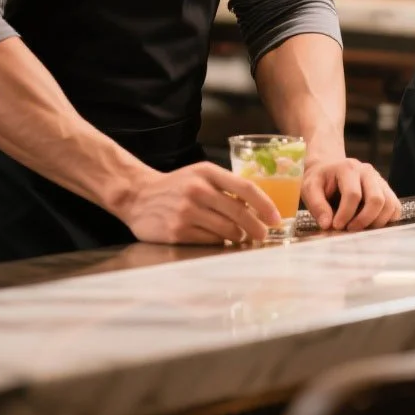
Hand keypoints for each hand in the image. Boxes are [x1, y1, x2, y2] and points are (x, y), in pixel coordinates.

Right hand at [119, 161, 282, 244]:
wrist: (137, 195)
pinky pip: (210, 241)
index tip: (276, 218)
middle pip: (239, 213)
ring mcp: (186, 212)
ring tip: (240, 237)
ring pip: (227, 230)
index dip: (265, 205)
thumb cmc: (176, 186)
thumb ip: (226, 186)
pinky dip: (219, 242)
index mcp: (207, 172)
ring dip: (238, 236)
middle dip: (257, 228)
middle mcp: (198, 190)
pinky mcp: (177, 231)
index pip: (245, 188)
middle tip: (263, 235)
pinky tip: (219, 240)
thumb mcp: (200, 175)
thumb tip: (258, 206)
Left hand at [301, 157, 401, 231]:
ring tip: (360, 228)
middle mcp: (368, 171)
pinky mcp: (386, 190)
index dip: (345, 214)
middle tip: (350, 229)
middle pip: (376, 199)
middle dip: (364, 220)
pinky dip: (387, 220)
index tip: (335, 226)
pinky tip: (370, 224)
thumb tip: (327, 225)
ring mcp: (379, 180)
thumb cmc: (320, 180)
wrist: (329, 168)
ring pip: (390, 204)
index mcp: (348, 168)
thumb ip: (316, 205)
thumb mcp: (309, 188)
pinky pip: (395, 207)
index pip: (353, 194)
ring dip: (376, 222)